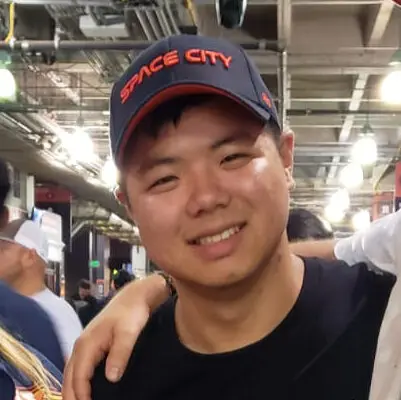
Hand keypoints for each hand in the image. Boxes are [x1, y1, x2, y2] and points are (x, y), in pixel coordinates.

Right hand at [63, 274, 168, 399]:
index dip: (81, 396)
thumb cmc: (131, 313)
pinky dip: (77, 379)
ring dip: (72, 389)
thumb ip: (120, 354)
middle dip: (71, 396)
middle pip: (69, 377)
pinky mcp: (91, 343)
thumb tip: (111, 379)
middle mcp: (81, 345)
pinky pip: (78, 366)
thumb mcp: (128, 333)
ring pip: (72, 371)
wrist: (134, 296)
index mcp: (87, 344)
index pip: (78, 377)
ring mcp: (84, 343)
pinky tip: (83, 388)